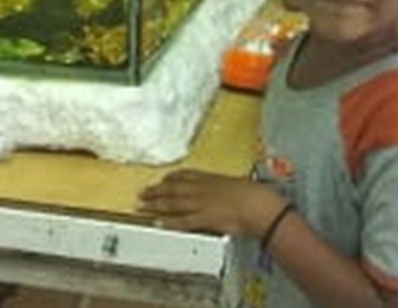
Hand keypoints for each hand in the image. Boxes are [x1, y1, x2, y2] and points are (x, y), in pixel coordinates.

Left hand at [139, 170, 285, 236]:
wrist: (256, 204)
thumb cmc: (253, 193)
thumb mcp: (238, 183)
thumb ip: (228, 186)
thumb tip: (229, 188)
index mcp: (210, 178)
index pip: (186, 176)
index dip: (172, 178)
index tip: (163, 179)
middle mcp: (201, 189)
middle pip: (173, 189)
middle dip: (156, 191)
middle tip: (142, 192)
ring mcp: (199, 204)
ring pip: (172, 204)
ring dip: (155, 205)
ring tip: (141, 206)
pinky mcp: (201, 219)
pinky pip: (181, 221)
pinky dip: (168, 222)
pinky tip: (158, 223)